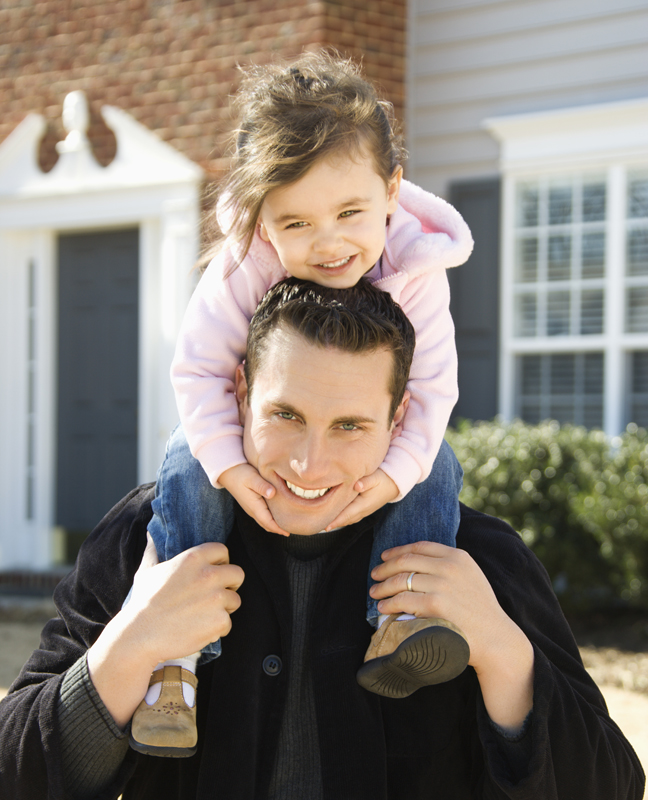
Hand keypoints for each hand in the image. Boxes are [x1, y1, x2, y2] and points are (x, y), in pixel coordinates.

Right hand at [127, 535, 244, 661]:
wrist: (139, 636)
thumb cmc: (143, 603)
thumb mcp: (147, 571)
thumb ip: (154, 551)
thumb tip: (150, 533)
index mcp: (193, 558)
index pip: (223, 550)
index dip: (220, 562)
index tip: (214, 571)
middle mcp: (209, 575)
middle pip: (238, 574)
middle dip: (230, 584)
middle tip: (215, 595)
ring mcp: (216, 598)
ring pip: (234, 600)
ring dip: (223, 608)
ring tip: (202, 615)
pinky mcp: (220, 620)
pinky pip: (228, 623)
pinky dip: (217, 629)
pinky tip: (200, 630)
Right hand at [219, 463, 289, 535]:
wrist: (228, 472)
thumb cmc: (241, 474)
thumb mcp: (252, 477)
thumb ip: (262, 486)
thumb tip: (272, 493)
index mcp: (254, 506)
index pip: (268, 522)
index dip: (278, 528)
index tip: (289, 533)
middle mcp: (252, 510)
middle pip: (267, 525)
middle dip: (278, 529)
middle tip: (292, 529)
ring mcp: (251, 508)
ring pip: (264, 521)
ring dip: (274, 525)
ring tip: (287, 524)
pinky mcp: (251, 504)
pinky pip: (263, 516)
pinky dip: (271, 519)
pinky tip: (278, 514)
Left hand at [325, 468, 397, 530]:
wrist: (394, 484)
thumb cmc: (383, 479)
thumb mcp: (376, 477)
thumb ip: (366, 482)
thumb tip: (357, 485)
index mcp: (363, 505)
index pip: (347, 515)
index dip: (335, 521)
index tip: (325, 526)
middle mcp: (362, 511)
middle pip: (344, 520)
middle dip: (332, 523)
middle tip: (317, 525)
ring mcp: (362, 512)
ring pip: (346, 519)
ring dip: (336, 521)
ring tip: (322, 522)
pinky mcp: (362, 509)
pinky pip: (349, 516)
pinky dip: (341, 518)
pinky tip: (333, 516)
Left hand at [369, 541, 533, 732]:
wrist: (496, 638)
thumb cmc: (480, 611)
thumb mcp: (469, 577)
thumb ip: (448, 566)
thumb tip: (413, 563)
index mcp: (458, 556)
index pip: (419, 546)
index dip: (397, 550)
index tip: (385, 557)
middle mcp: (450, 566)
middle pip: (406, 561)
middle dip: (385, 568)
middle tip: (374, 575)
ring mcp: (443, 585)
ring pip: (401, 580)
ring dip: (383, 587)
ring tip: (375, 593)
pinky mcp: (436, 605)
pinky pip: (403, 600)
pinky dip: (389, 604)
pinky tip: (383, 608)